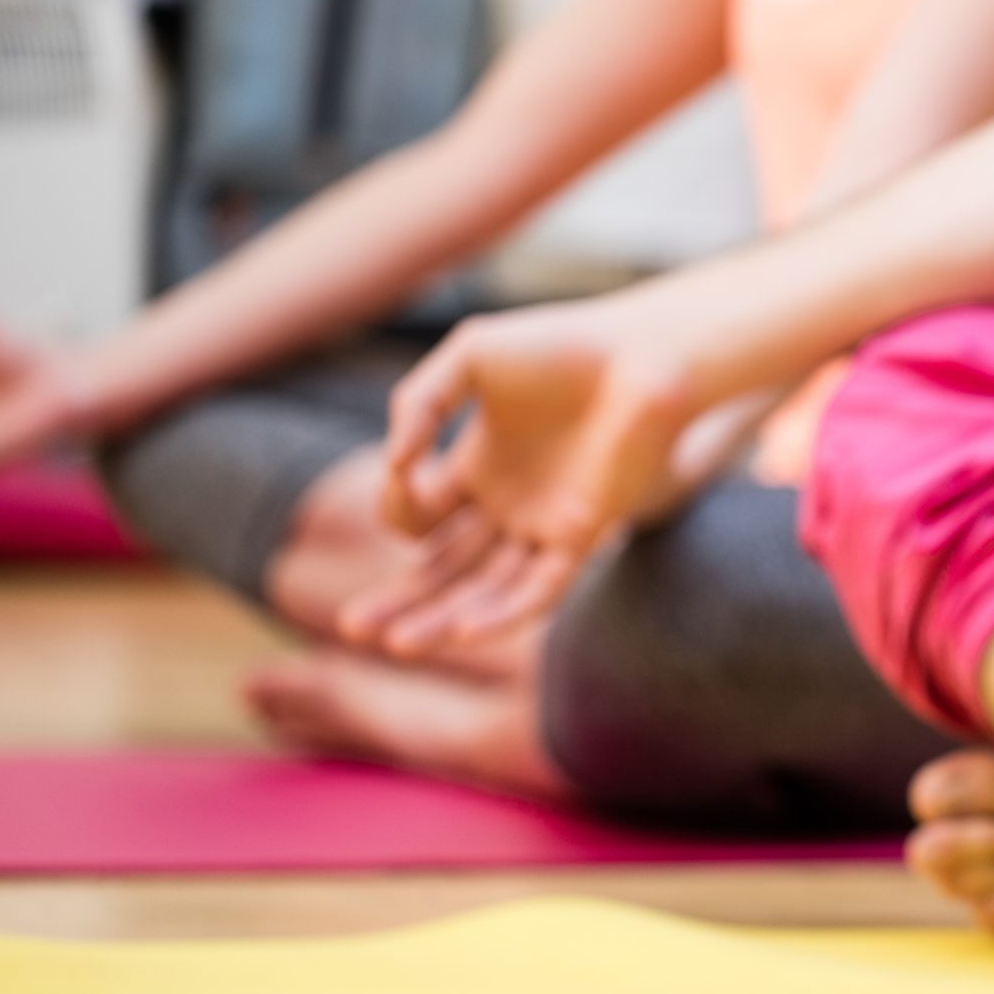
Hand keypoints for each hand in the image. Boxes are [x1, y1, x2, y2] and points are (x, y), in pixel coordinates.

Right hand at [347, 296, 702, 655]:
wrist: (641, 354)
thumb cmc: (561, 347)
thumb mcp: (469, 358)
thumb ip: (418, 402)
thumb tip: (394, 464)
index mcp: (476, 467)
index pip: (419, 517)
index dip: (399, 508)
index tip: (404, 473)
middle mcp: (507, 505)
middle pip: (443, 570)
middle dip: (398, 601)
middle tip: (351, 628)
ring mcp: (543, 525)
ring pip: (485, 592)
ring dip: (441, 620)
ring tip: (396, 646)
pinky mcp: (582, 536)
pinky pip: (539, 590)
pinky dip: (503, 612)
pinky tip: (463, 631)